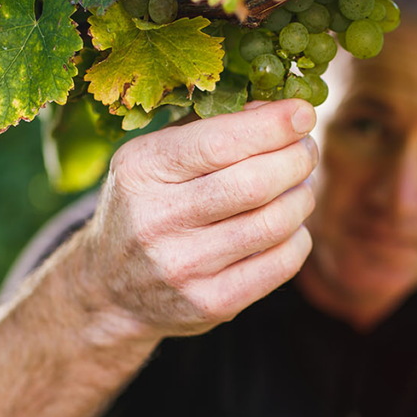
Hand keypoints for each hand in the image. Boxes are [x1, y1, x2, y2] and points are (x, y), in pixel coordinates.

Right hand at [76, 99, 317, 341]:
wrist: (110, 289)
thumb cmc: (146, 206)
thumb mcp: (156, 158)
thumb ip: (212, 130)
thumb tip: (281, 113)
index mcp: (142, 170)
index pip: (221, 141)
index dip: (273, 125)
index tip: (303, 113)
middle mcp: (157, 220)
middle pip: (255, 183)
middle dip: (297, 158)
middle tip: (306, 150)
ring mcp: (183, 267)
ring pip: (274, 223)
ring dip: (303, 197)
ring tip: (301, 186)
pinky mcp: (211, 303)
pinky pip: (281, 264)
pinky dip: (299, 237)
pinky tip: (290, 226)